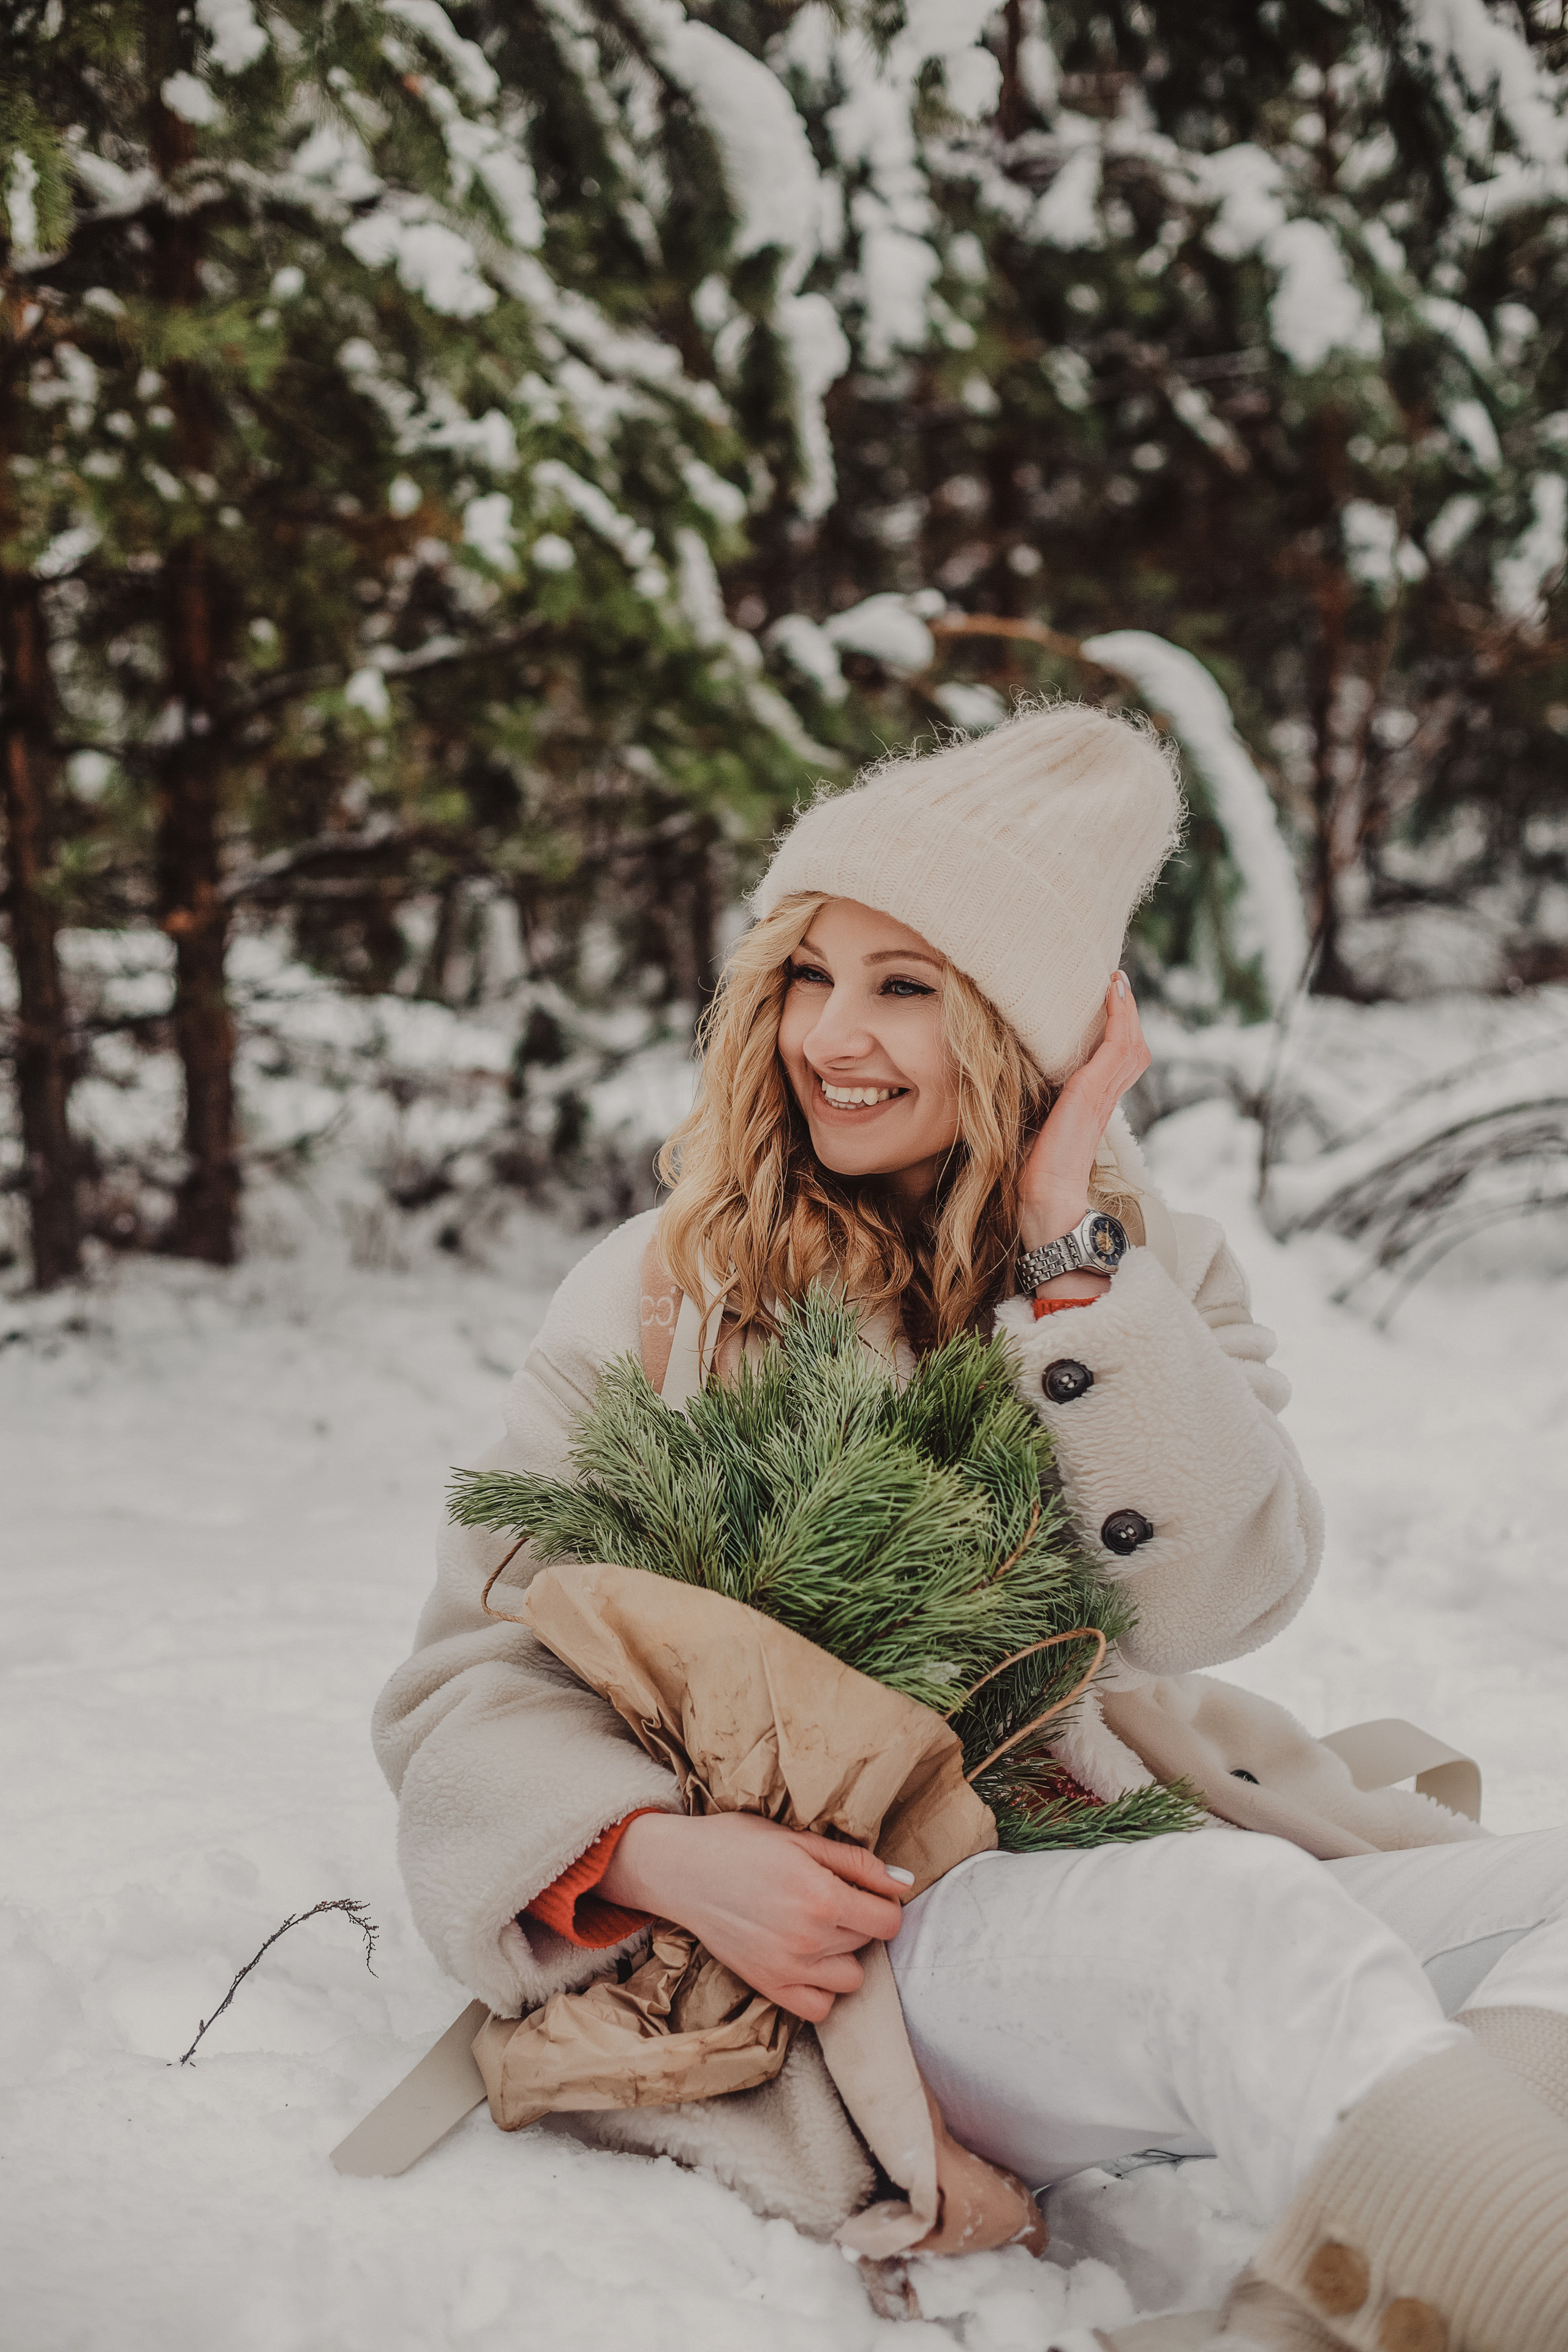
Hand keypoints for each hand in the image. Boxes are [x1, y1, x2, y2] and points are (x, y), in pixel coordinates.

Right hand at [597, 1811, 907, 2023]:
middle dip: (860, 1920)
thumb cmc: (740, 1844)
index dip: (885, 1903)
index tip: (868, 1891)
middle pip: (869, 1943)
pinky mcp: (768, 1987)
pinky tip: (809, 1961)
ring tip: (820, 1929)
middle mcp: (809, 1938)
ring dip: (844, 1955)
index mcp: (821, 1896)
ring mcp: (788, 1968)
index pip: (889, 1920)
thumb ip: (856, 1863)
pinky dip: (822, 1989)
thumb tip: (902, 1883)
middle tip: (831, 1897)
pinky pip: (819, 2008)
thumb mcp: (801, 1839)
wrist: (681, 1869)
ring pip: (851, 1978)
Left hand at [1019, 973, 1149, 1275]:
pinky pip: (1117, 1047)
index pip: (1116, 1062)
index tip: (1108, 1002)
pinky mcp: (1092, 1093)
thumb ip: (1037, 1107)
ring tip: (1115, 982)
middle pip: (1131, 1048)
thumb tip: (1013, 1087)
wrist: (1045, 1202)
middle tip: (1115, 983)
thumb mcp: (1034, 1127)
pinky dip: (1119, 1017)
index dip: (1117, 1031)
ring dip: (1125, 1010)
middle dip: (1127, 1014)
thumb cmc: (1034, 1173)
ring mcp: (1101, 1096)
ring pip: (1129, 1044)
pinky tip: (1113, 992)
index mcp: (1092, 1107)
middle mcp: (1104, 1099)